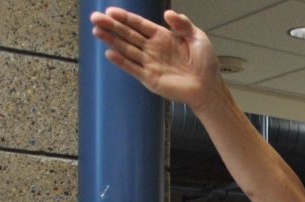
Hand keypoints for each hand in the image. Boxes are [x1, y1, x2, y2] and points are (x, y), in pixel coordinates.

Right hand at [90, 7, 223, 111]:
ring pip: (127, 49)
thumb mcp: (198, 38)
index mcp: (162, 37)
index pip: (139, 25)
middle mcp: (152, 49)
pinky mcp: (150, 79)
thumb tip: (168, 13)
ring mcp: (150, 64)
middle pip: (128, 35)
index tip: (111, 11)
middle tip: (95, 18)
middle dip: (112, 26)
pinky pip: (133, 68)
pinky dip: (122, 61)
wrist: (209, 87)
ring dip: (112, 40)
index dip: (125, 18)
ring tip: (97, 31)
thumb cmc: (205, 64)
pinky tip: (110, 53)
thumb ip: (183, 24)